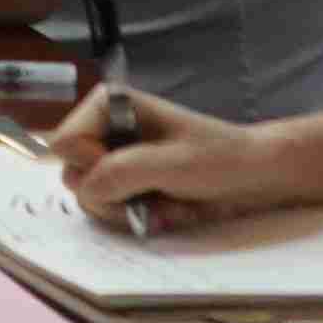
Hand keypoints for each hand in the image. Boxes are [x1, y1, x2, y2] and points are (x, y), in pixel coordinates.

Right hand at [55, 82, 267, 229]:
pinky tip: (168, 209)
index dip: (93, 164)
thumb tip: (86, 189)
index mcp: (109, 106)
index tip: (135, 169)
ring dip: (131, 209)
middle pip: (74, 174)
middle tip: (155, 195)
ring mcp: (114, 159)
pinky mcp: (126, 183)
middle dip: (116, 195)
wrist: (256, 175)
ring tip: (169, 203)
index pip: (65, 143)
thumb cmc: (220, 158)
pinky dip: (139, 216)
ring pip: (91, 198)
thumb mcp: (173, 163)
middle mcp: (105, 131)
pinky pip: (110, 210)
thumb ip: (123, 172)